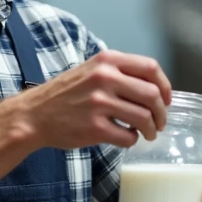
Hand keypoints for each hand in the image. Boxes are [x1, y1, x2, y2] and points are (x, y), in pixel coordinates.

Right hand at [14, 49, 171, 149]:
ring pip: (143, 118)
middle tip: (160, 122)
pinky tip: (126, 137)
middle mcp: (104, 78)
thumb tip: (154, 89)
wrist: (34, 114)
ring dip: (151, 129)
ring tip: (148, 134)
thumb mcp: (90, 70)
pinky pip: (128, 136)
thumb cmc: (65, 94)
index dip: (165, 86)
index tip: (166, 99)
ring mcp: (99, 103)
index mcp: (107, 60)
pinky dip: (132, 140)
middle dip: (162, 113)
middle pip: (152, 95)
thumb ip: (119, 73)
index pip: (151, 68)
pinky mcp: (94, 127)